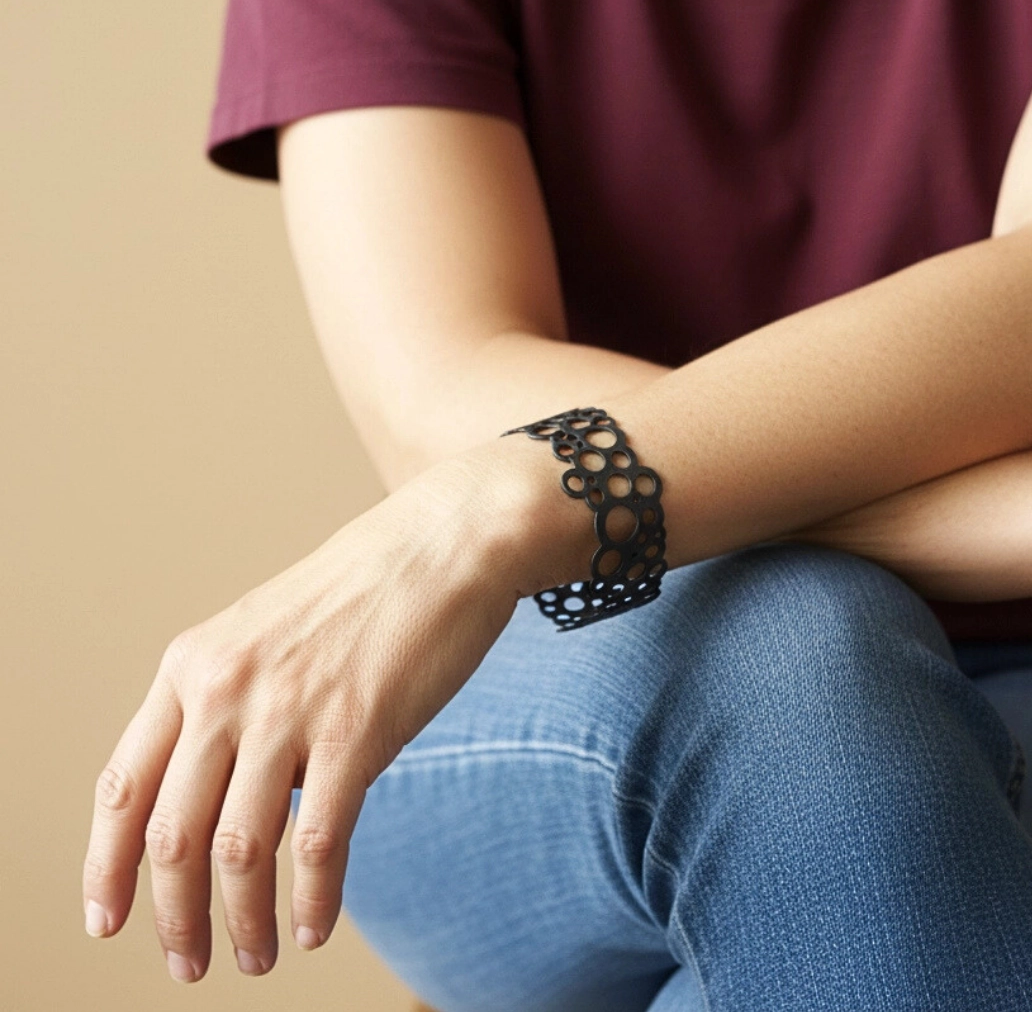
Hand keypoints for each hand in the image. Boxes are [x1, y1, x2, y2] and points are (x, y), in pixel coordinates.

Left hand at [81, 443, 559, 981]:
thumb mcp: (268, 634)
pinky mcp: (358, 730)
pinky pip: (320, 839)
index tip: (109, 920)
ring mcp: (289, 710)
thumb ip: (234, 707)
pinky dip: (312, 898)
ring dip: (241, 921)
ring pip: (239, 849)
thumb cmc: (370, 588)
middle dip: (172, 917)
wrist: (448, 542)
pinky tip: (314, 929)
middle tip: (188, 965)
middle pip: (171, 834)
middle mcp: (225, 689)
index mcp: (192, 666)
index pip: (123, 786)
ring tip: (253, 959)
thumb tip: (238, 801)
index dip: (107, 866)